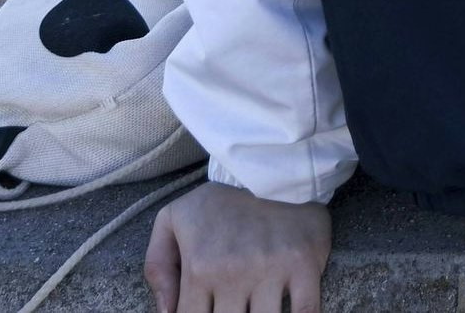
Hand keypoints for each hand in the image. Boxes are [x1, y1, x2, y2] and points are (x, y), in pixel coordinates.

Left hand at [144, 181, 332, 312]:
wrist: (273, 166)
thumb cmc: (221, 199)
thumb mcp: (173, 220)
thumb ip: (158, 267)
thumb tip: (165, 312)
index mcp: (199, 267)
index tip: (208, 309)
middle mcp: (233, 274)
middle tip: (233, 306)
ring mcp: (271, 272)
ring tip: (255, 308)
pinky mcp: (304, 266)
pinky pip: (306, 311)